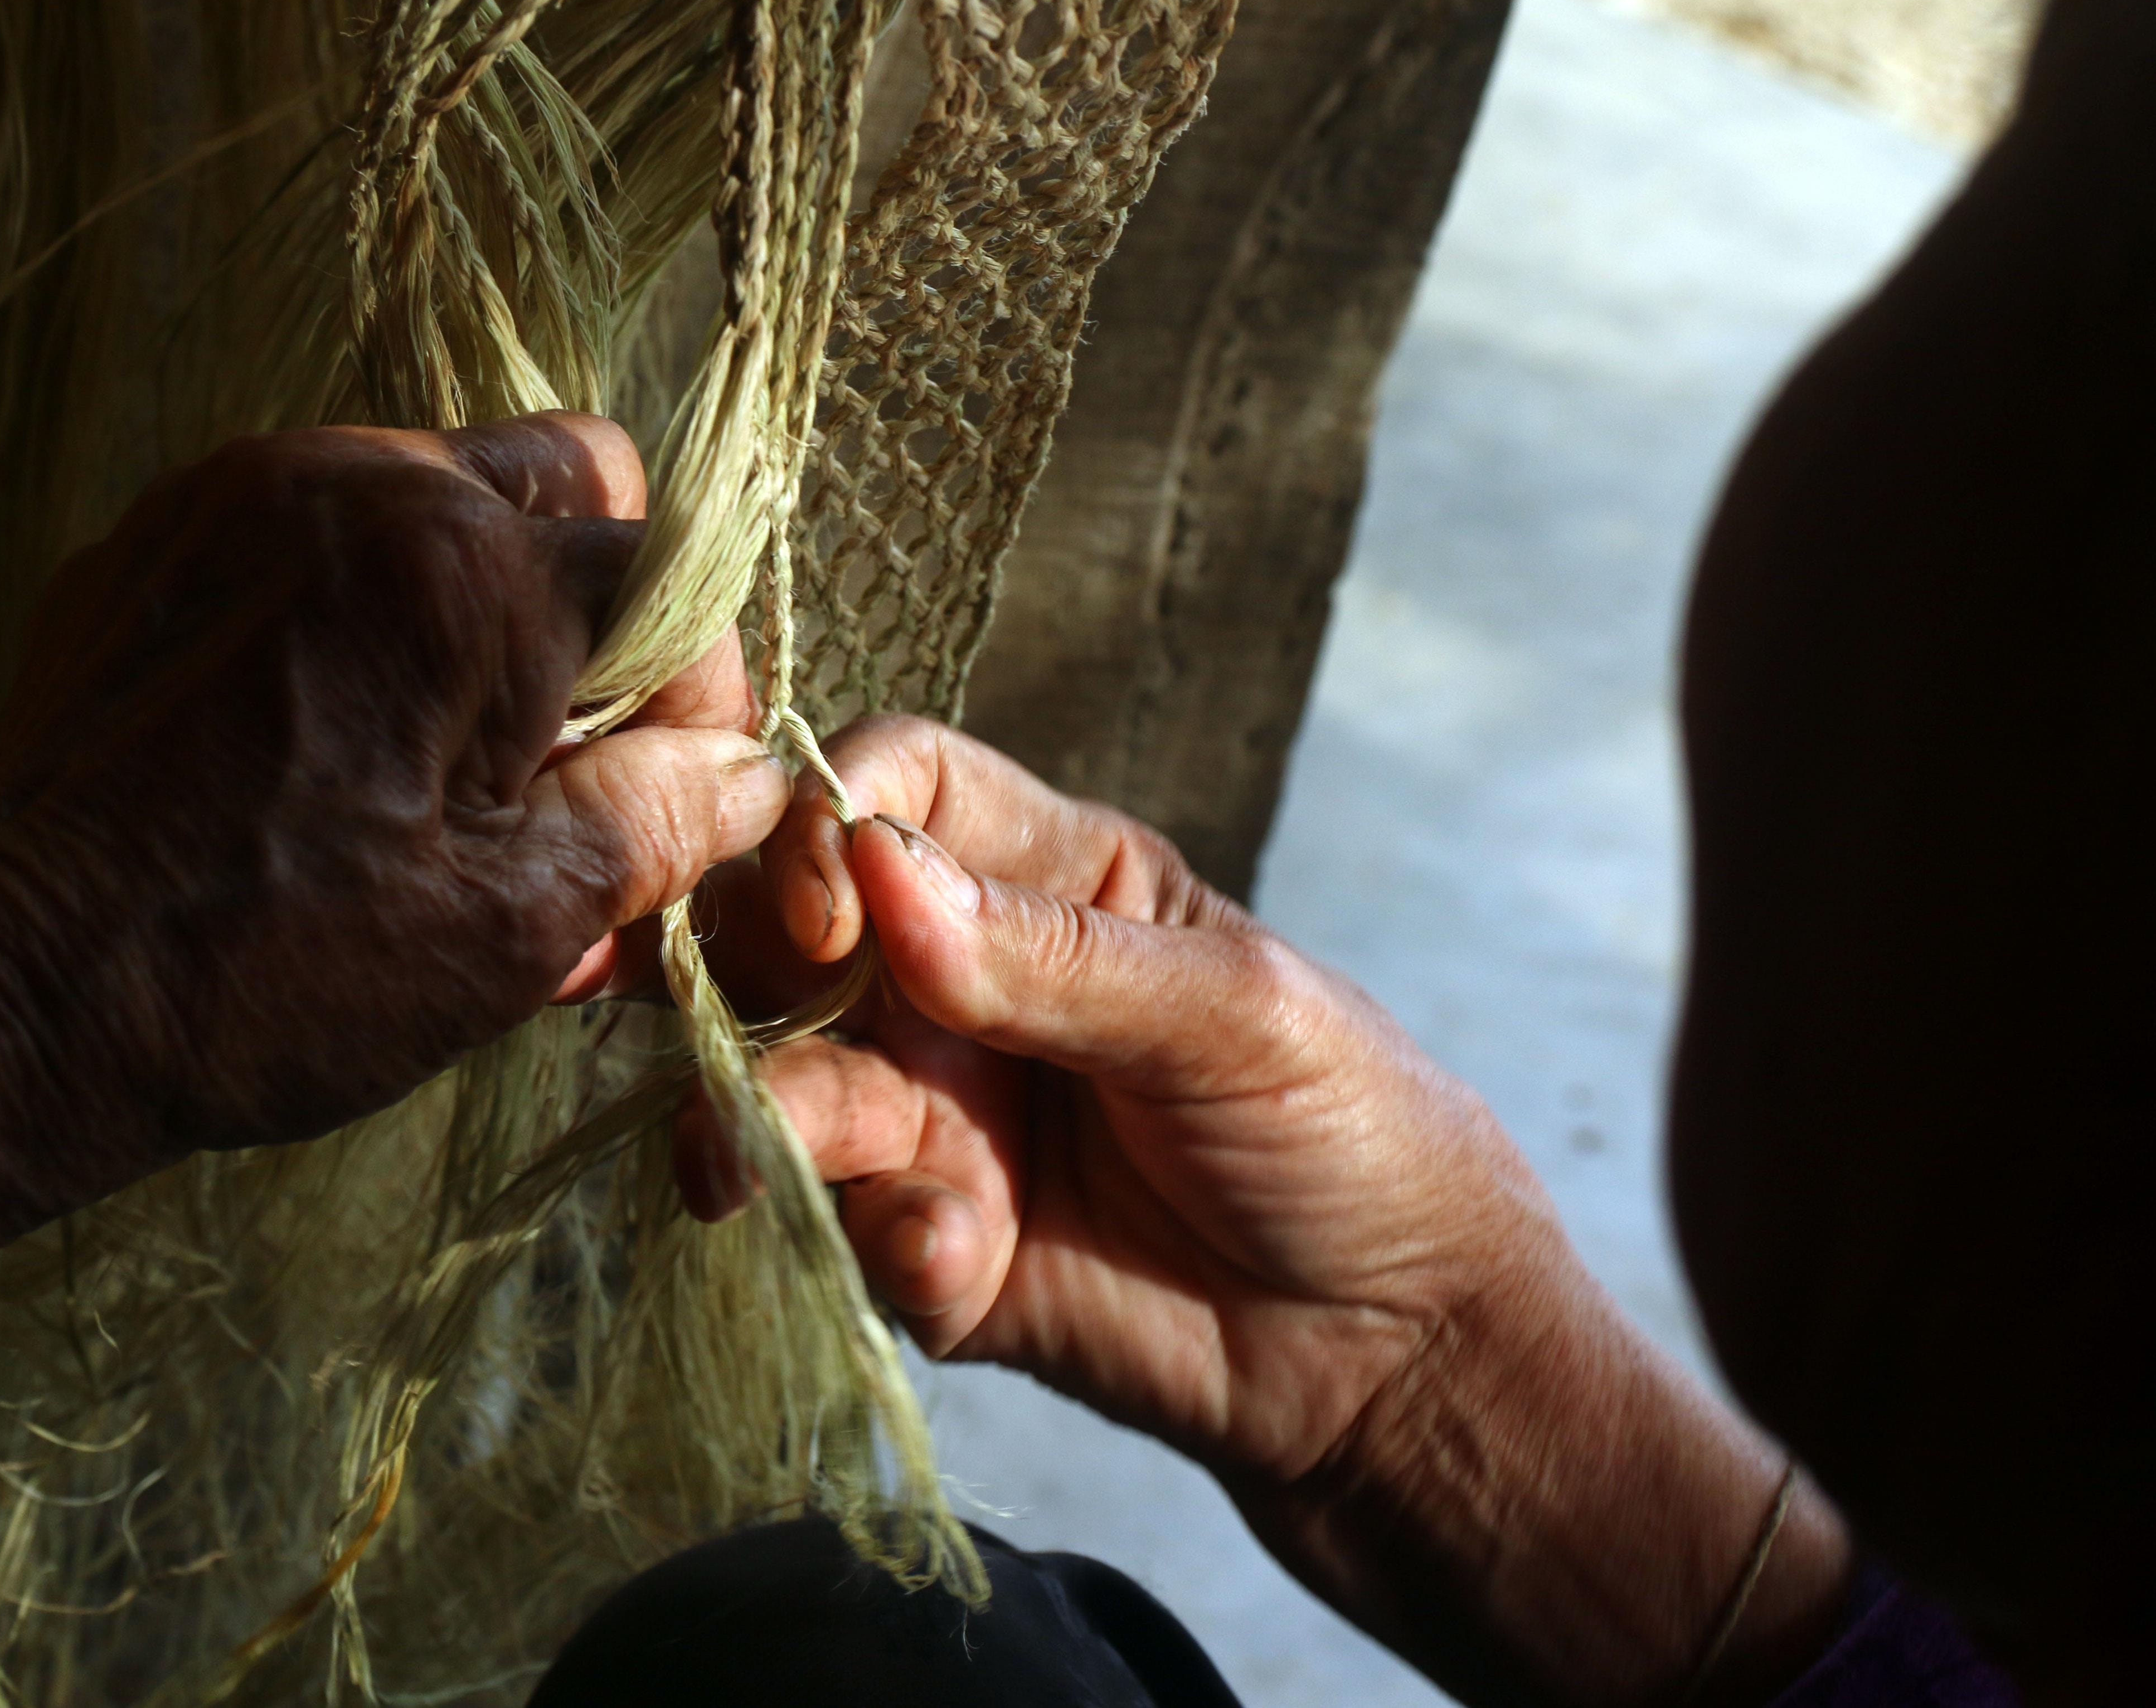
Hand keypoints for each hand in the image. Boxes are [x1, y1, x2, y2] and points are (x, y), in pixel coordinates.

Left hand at [0, 417, 786, 1313]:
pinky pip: (318, 524)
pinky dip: (369, 605)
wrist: (2, 1001)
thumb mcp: (507, 926)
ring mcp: (239, 496)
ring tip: (456, 756)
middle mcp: (355, 485)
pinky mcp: (156, 538)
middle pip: (567, 479)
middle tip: (577, 747)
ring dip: (490, 601)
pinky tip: (343, 736)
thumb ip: (657, 821)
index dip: (706, 686)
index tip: (679, 786)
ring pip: (442, 485)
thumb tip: (749, 776)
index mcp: (462, 574)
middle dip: (607, 603)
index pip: (673, 572)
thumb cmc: (261, 976)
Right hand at [696, 716, 1851, 1707]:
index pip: (893, 790)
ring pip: (784, 1079)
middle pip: (792, 929)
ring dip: (777, 1115)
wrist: (1399, 1364)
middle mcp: (968, 983)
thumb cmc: (1355, 1141)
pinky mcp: (928, 1246)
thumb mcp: (1236, 1019)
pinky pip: (845, 1224)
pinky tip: (954, 1259)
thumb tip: (878, 875)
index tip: (823, 899)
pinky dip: (877, 1238)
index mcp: (1053, 878)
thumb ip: (1055, 956)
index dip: (823, 820)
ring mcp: (940, 1114)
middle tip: (767, 1034)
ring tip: (808, 1159)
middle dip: (756, 974)